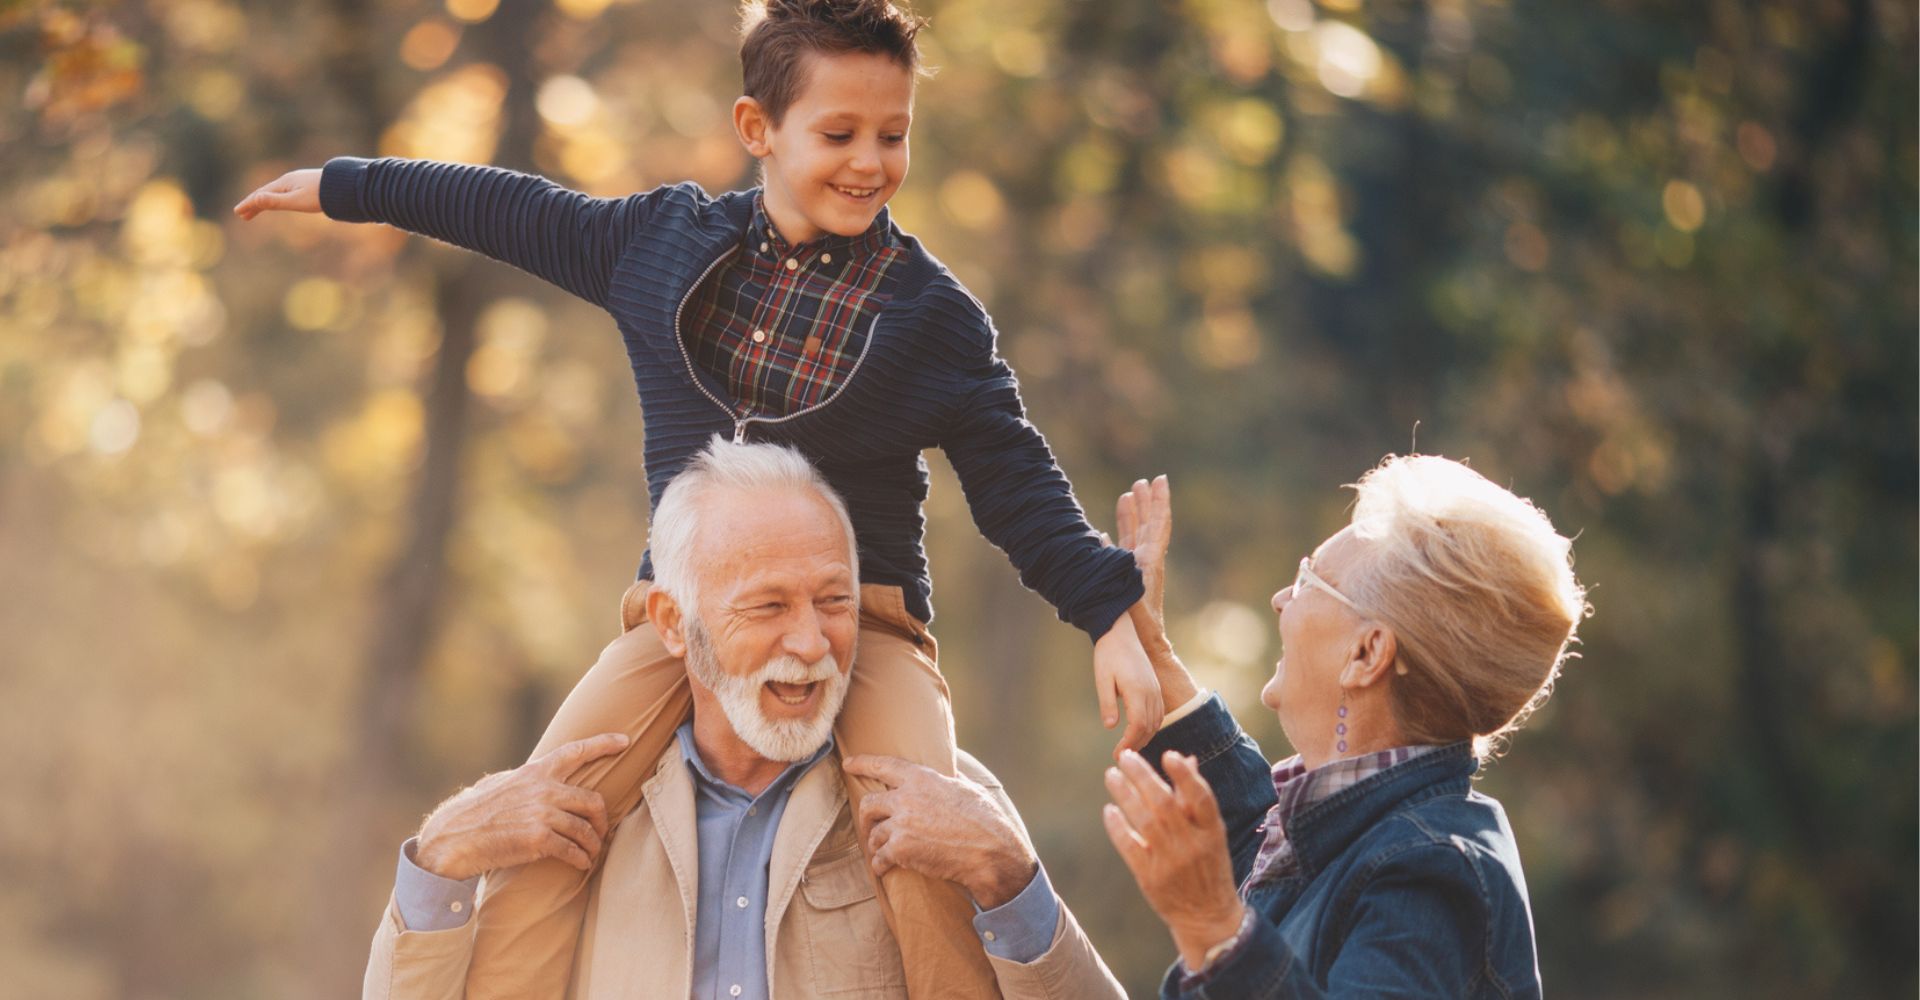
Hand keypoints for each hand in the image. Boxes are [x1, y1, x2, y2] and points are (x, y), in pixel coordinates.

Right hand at [233, 168, 322, 219]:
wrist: (345, 187)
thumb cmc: (321, 195)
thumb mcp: (296, 201)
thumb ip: (275, 201)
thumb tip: (255, 199)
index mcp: (284, 183)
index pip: (261, 194)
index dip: (248, 204)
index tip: (237, 212)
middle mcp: (289, 180)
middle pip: (266, 193)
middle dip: (254, 204)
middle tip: (243, 215)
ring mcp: (298, 181)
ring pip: (276, 192)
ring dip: (265, 202)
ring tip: (257, 211)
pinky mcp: (307, 185)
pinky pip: (286, 192)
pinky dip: (277, 199)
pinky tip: (279, 202)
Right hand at [413, 733, 628, 881]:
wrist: (452, 838)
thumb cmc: (471, 812)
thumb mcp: (497, 783)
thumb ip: (522, 779)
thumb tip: (534, 777)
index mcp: (534, 772)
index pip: (575, 752)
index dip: (603, 744)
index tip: (624, 741)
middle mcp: (543, 789)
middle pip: (592, 800)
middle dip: (602, 818)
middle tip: (601, 831)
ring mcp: (542, 814)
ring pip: (586, 828)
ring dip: (593, 844)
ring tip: (592, 853)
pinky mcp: (539, 839)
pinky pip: (573, 850)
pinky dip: (582, 859)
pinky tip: (582, 864)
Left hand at [842, 754, 1037, 909]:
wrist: (990, 852)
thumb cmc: (986, 820)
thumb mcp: (969, 789)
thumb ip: (951, 779)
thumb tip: (949, 770)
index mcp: (922, 778)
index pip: (884, 765)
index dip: (863, 763)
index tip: (848, 764)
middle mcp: (906, 798)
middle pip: (869, 803)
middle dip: (866, 816)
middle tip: (869, 825)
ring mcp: (901, 823)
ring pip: (873, 833)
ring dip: (876, 844)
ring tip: (883, 851)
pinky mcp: (900, 849)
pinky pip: (879, 857)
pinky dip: (880, 864)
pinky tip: (884, 868)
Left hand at [1094, 613, 1164, 758]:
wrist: (1120, 632)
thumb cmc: (1108, 654)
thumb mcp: (1102, 679)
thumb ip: (1107, 703)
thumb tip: (1111, 727)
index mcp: (1138, 690)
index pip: (1138, 726)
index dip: (1129, 743)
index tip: (1117, 754)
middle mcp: (1151, 692)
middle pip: (1149, 727)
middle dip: (1136, 745)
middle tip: (1121, 758)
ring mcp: (1156, 690)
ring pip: (1157, 722)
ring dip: (1145, 738)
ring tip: (1129, 749)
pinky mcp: (1155, 688)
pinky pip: (1159, 713)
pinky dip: (1151, 727)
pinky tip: (1139, 734)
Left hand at [1102, 748, 1246, 972]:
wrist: (1207, 917)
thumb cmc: (1210, 867)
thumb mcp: (1212, 835)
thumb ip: (1196, 799)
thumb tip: (1187, 759)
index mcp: (1212, 832)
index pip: (1201, 798)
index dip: (1185, 775)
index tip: (1168, 754)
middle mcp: (1192, 845)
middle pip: (1165, 804)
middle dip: (1142, 776)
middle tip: (1125, 756)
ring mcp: (1170, 862)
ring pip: (1144, 821)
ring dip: (1125, 795)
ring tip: (1111, 775)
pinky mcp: (1150, 878)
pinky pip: (1130, 847)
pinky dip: (1118, 827)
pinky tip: (1109, 810)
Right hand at [1116, 476, 1172, 666]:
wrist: (1144, 643)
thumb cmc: (1138, 622)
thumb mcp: (1130, 590)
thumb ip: (1116, 567)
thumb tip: (1101, 538)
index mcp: (1150, 559)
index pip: (1158, 523)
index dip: (1160, 501)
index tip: (1161, 480)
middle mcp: (1147, 560)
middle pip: (1148, 523)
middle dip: (1146, 502)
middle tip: (1143, 481)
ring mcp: (1137, 568)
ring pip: (1136, 534)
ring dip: (1133, 515)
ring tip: (1128, 495)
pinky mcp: (1127, 578)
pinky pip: (1122, 551)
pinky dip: (1116, 538)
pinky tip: (1106, 533)